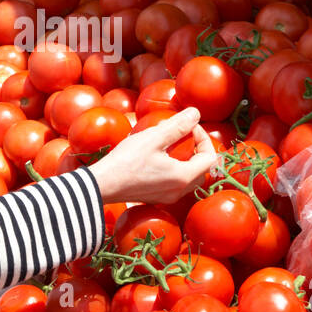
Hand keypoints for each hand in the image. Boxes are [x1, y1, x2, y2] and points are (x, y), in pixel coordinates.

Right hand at [88, 107, 218, 205]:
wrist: (101, 185)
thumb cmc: (126, 161)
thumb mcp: (153, 138)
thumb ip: (178, 125)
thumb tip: (196, 113)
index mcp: (184, 177)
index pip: (210, 157)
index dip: (203, 138)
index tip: (188, 126)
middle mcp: (180, 191)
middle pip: (203, 170)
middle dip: (198, 150)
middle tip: (184, 135)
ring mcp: (168, 197)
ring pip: (190, 178)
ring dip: (187, 160)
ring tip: (171, 144)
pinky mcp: (157, 198)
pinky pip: (176, 184)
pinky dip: (176, 169)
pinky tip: (158, 157)